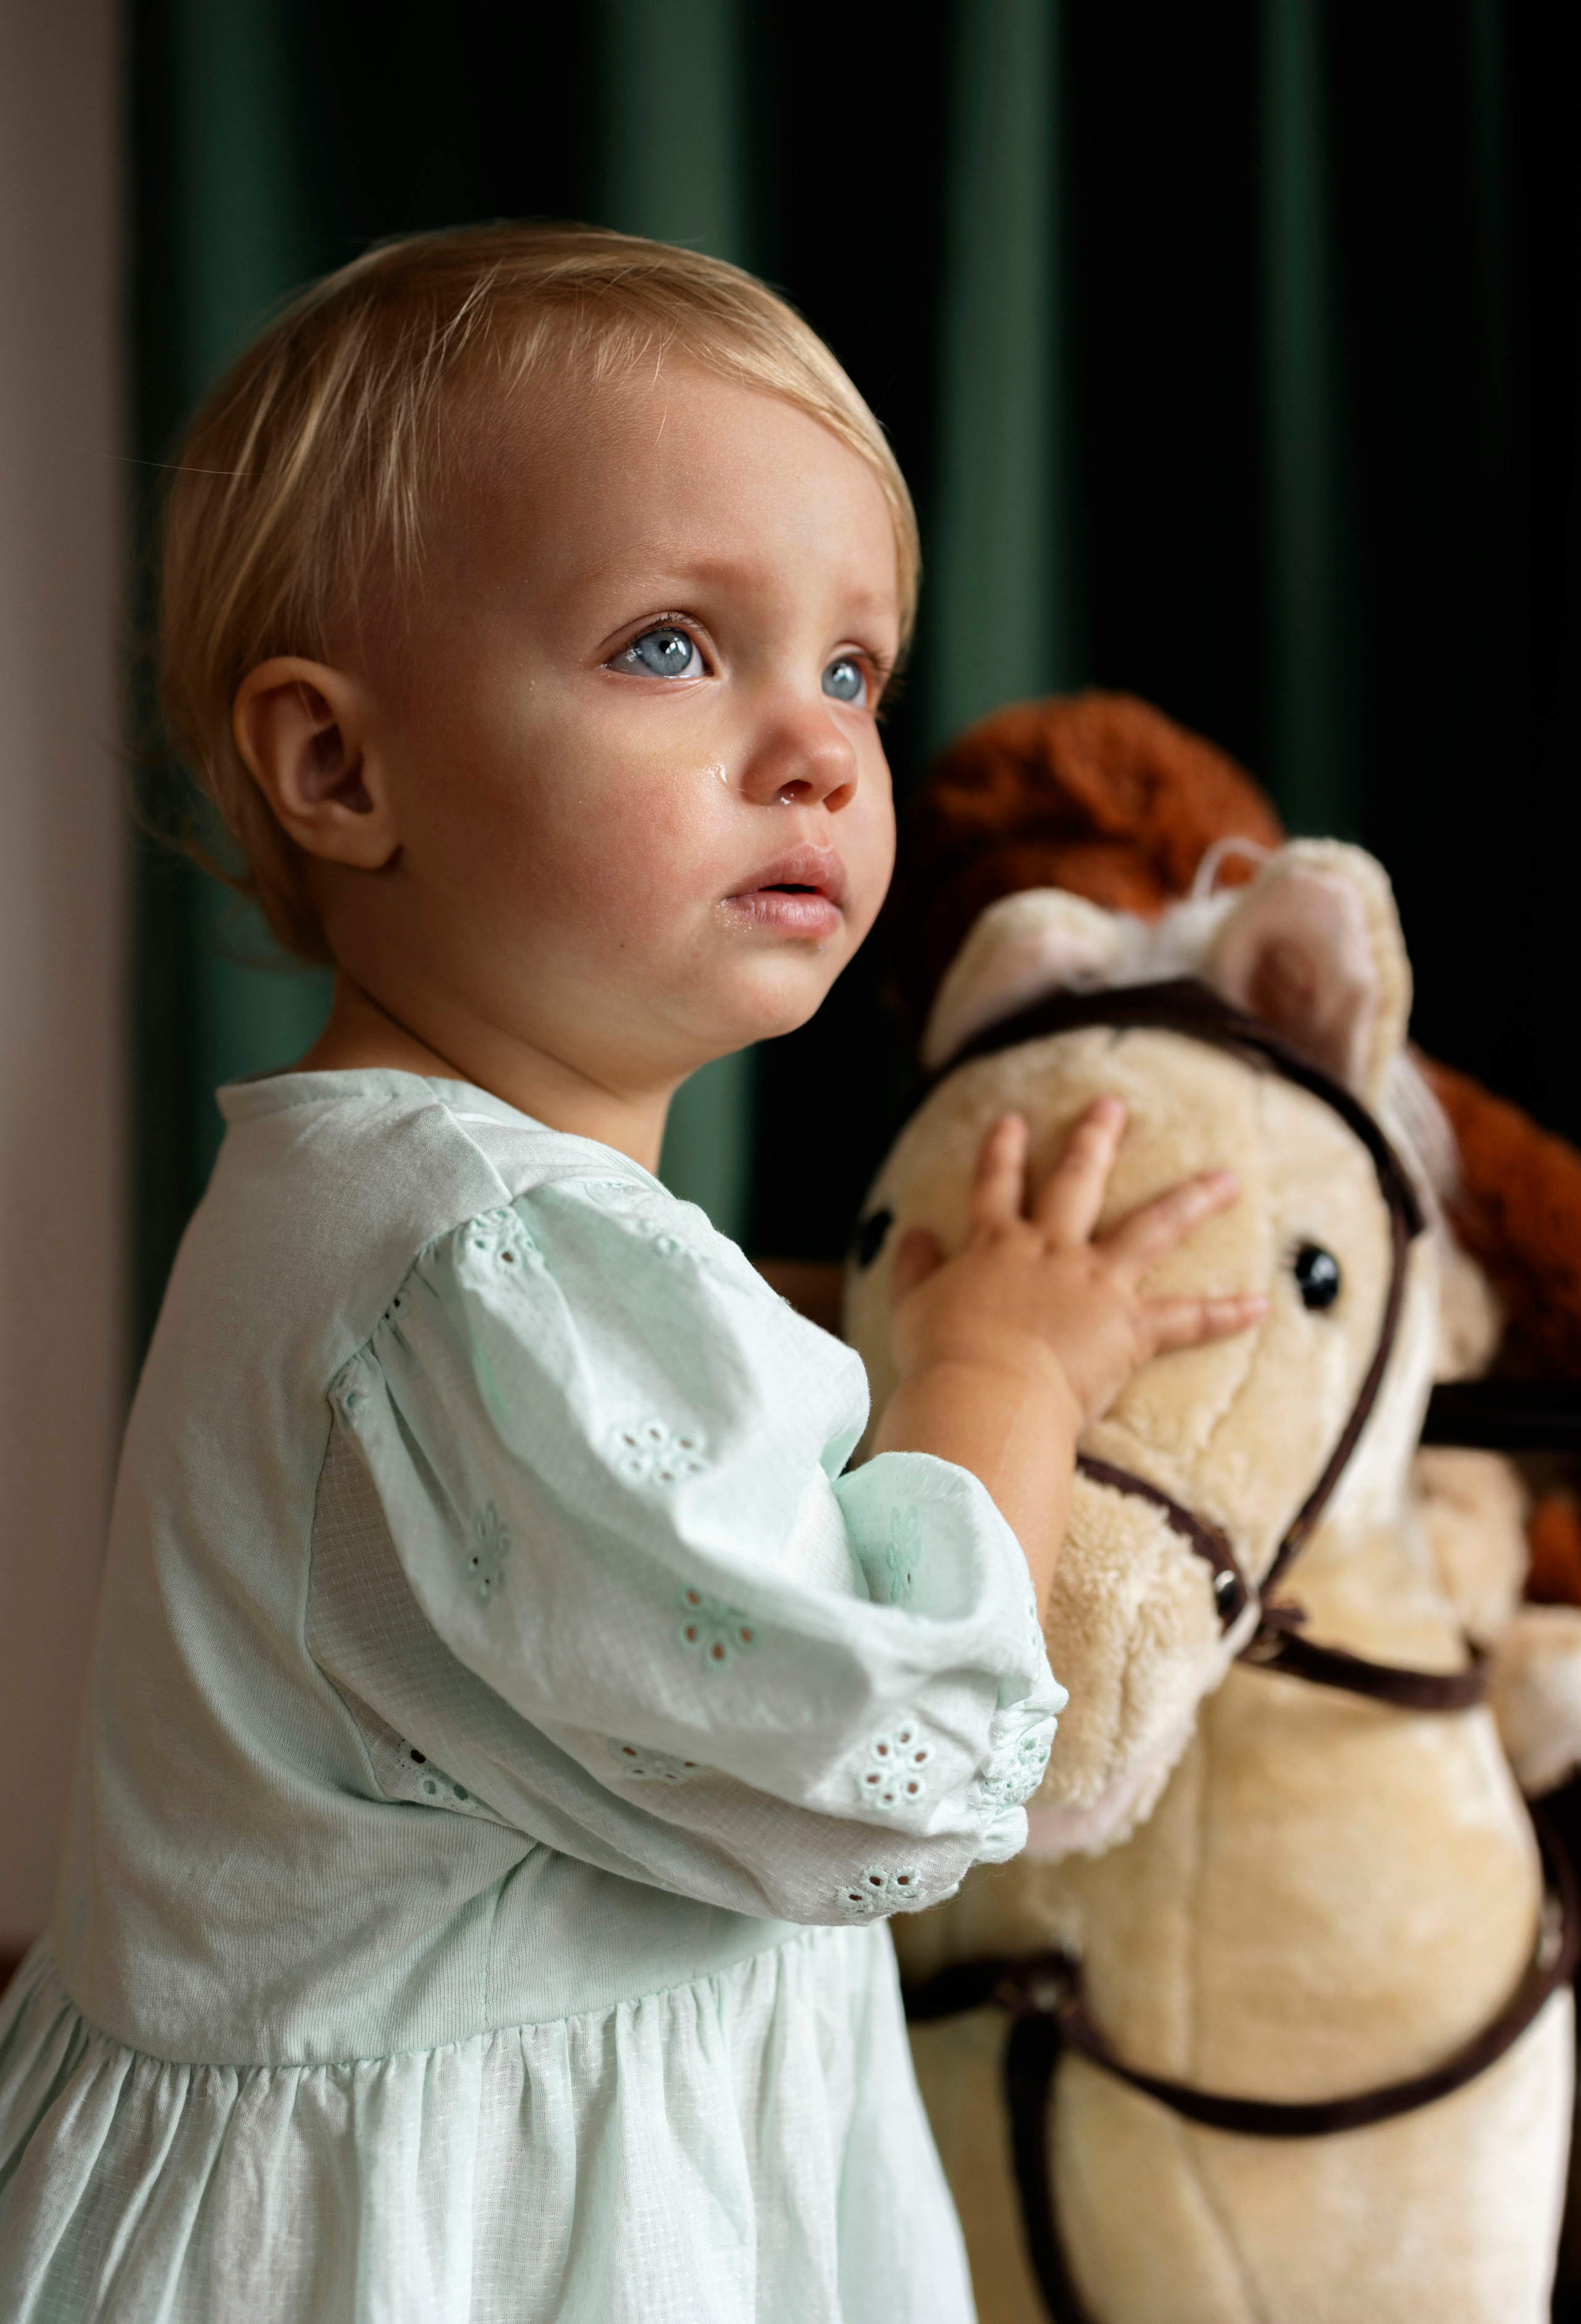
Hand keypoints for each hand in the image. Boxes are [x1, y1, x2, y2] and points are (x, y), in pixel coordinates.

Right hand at [887, 1098, 1265, 1425]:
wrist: (983, 1395)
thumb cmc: (942, 1359)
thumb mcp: (912, 1307)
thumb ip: (914, 1268)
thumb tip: (914, 1234)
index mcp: (996, 1246)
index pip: (997, 1186)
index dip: (1002, 1152)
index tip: (1011, 1120)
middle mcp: (1051, 1251)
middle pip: (1077, 1182)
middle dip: (1094, 1140)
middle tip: (1113, 1105)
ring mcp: (1095, 1284)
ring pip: (1152, 1228)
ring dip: (1193, 1200)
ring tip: (1226, 1179)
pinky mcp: (1129, 1327)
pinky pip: (1187, 1319)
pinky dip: (1225, 1314)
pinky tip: (1260, 1303)